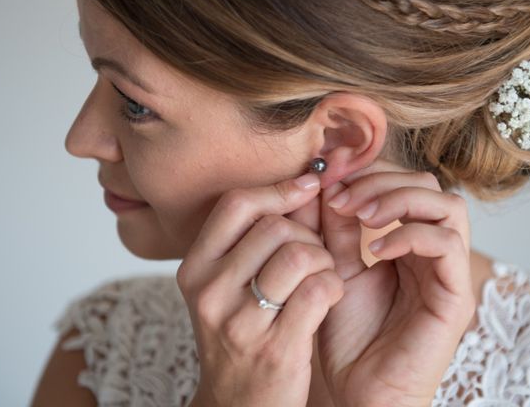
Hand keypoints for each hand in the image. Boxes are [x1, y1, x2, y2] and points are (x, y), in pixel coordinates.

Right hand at [176, 173, 344, 406]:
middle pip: (276, 227)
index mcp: (195, 268)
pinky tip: (329, 297)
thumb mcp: (230, 285)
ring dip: (324, 260)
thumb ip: (257, 238)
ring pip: (300, 254)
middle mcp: (209, 292)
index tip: (309, 185)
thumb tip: (304, 181)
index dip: (279, 189)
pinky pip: (319, 289)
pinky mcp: (275, 348)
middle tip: (314, 255)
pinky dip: (334, 285)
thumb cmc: (242, 334)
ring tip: (322, 276)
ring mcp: (239, 323)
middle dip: (308, 234)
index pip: (237, 204)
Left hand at [317, 159, 475, 406]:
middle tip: (341, 197)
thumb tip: (323, 179)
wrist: (359, 392)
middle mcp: (434, 252)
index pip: (404, 183)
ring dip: (399, 199)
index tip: (329, 176)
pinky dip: (409, 234)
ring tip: (359, 216)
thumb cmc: (349, 336)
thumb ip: (333, 226)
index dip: (368, 171)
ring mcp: (449, 273)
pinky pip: (446, 244)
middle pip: (429, 184)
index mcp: (408, 242)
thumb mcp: (334, 266)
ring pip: (448, 205)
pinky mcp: (456, 297)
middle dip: (381, 180)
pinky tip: (375, 250)